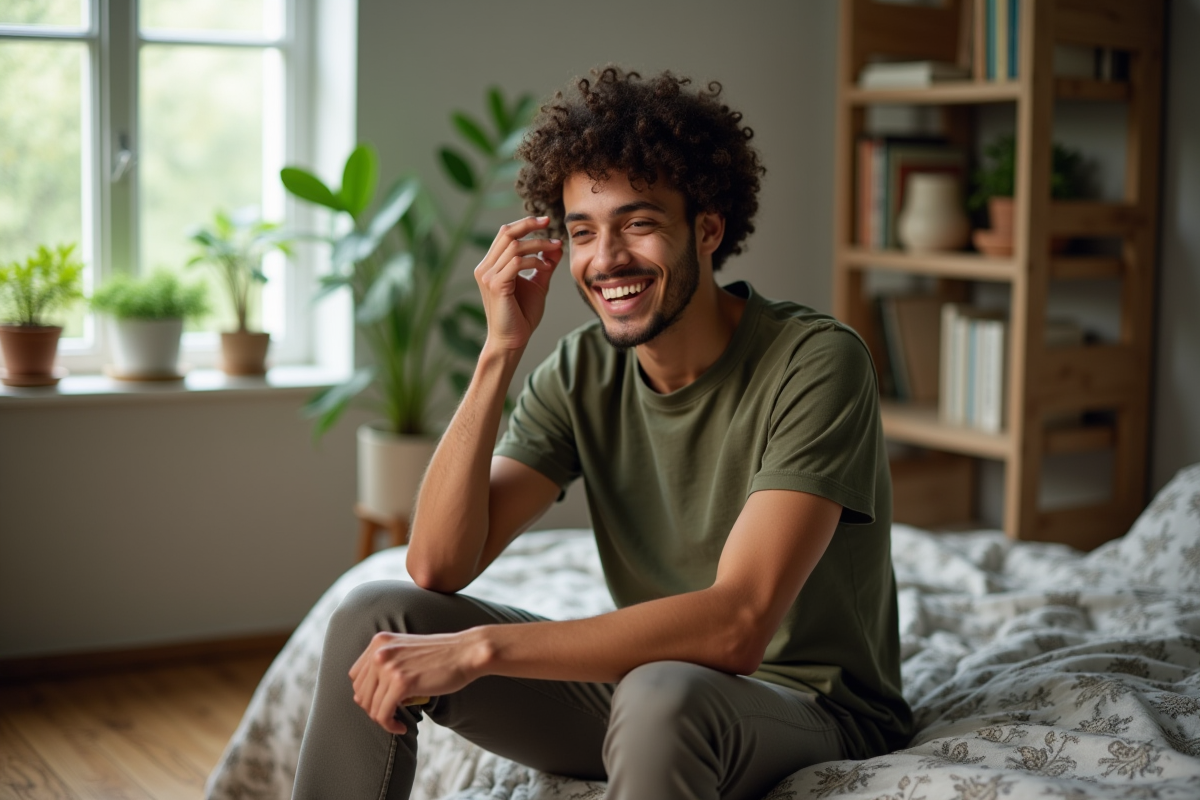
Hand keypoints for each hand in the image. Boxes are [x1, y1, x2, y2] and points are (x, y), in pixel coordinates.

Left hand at [348, 630, 487, 733]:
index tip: (383, 703)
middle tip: (391, 715)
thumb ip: (386, 665)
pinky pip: (383, 714)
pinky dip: (390, 726)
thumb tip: (364, 697)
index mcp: (379, 642)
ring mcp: (389, 666)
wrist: (467, 652)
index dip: (367, 694)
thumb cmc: (442, 655)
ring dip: (383, 720)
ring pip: (371, 707)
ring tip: (397, 722)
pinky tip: (401, 727)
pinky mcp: (401, 683)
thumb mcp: (406, 651)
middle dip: (374, 709)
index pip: (356, 676)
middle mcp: (380, 652)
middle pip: (361, 693)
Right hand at [474, 216, 562, 351]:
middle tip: (549, 223)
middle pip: (506, 233)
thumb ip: (544, 265)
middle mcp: (485, 268)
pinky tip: (545, 266)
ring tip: (554, 248)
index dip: (525, 224)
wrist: (512, 340)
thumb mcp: (537, 284)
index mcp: (491, 265)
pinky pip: (516, 263)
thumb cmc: (522, 315)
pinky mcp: (495, 285)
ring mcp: (488, 276)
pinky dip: (533, 260)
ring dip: (538, 245)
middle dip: (529, 225)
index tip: (546, 221)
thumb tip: (556, 246)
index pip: (505, 234)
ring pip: (514, 247)